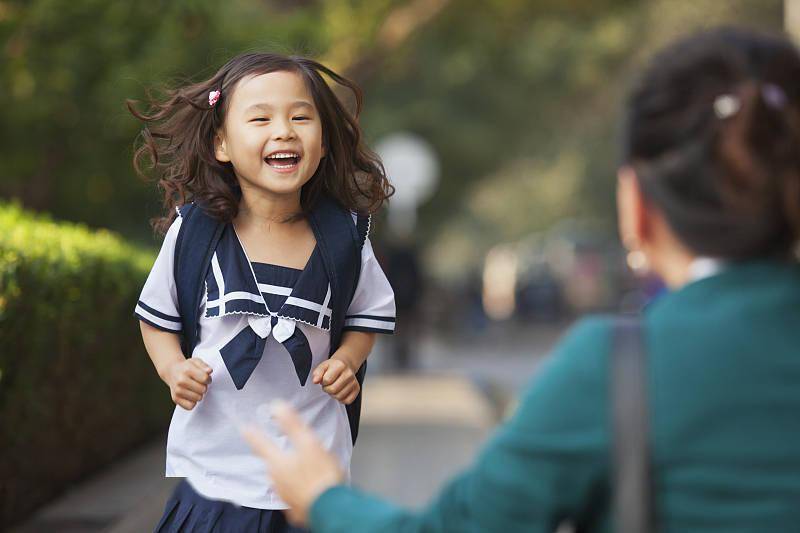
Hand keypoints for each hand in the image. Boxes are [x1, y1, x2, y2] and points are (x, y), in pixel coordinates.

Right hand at [162, 358, 211, 409]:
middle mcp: (181, 381)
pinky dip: (193, 402)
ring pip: (198, 398)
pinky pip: (191, 406)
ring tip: (194, 388)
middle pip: (203, 389)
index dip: (208, 379)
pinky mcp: (175, 399)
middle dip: (204, 386)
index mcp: (187, 370)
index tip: (205, 378)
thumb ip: (204, 366)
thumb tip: (209, 371)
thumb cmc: (186, 367)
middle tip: (199, 383)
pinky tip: (191, 395)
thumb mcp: (196, 361)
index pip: (205, 378)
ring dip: (199, 394)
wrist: (172, 371)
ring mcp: (177, 390)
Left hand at [242, 401, 344, 526]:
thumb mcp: (308, 443)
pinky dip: (301, 488)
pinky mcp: (296, 508)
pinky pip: (295, 493)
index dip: (252, 434)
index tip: (244, 427)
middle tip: (297, 449)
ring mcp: (285, 495)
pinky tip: (312, 486)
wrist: (331, 509)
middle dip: (281, 455)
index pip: (260, 444)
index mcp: (278, 462)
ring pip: (284, 478)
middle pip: (275, 462)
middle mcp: (276, 480)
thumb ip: (291, 424)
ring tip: (309, 469)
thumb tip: (277, 406)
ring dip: (293, 472)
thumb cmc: (321, 477)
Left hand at [312, 357, 359, 404]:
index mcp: (340, 365)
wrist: (345, 365)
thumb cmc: (332, 367)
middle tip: (328, 385)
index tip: (324, 379)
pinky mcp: (357, 389)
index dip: (323, 382)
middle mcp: (349, 373)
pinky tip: (340, 392)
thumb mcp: (323, 366)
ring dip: (333, 394)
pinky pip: (347, 401)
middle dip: (327, 389)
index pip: (327, 380)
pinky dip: (341, 399)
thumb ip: (317, 373)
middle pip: (333, 390)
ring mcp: (354, 382)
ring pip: (339, 397)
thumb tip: (315, 381)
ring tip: (334, 387)